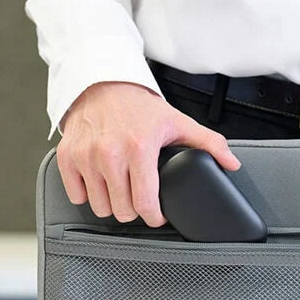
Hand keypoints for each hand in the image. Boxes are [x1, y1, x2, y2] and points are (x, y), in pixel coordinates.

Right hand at [56, 81, 240, 226]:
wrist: (102, 83)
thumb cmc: (139, 106)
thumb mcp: (178, 122)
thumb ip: (209, 144)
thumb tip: (232, 164)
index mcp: (139, 148)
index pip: (145, 203)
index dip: (154, 217)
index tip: (157, 216)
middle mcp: (110, 154)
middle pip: (123, 211)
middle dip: (134, 210)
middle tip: (140, 199)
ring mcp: (86, 156)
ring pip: (100, 207)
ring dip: (112, 205)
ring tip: (121, 191)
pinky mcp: (67, 157)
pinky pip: (76, 195)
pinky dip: (87, 194)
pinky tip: (100, 184)